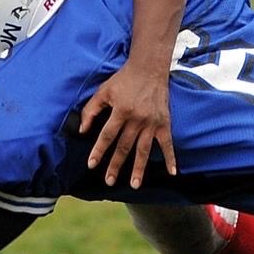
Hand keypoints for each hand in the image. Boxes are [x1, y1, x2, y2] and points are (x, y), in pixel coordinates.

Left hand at [81, 61, 175, 188]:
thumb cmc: (124, 79)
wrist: (149, 68)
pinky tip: (172, 172)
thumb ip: (90, 110)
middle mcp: (137, 119)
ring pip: (144, 150)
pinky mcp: (164, 123)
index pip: (107, 135)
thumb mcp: (103, 91)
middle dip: (116, 165)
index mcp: (121, 111)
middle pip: (124, 146)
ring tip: (134, 185)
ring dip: (139, 168)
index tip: (92, 164)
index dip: (99, 150)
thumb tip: (81, 130)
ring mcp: (152, 123)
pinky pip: (167, 144)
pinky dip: (170, 158)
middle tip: (109, 181)